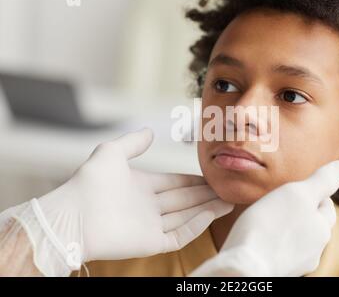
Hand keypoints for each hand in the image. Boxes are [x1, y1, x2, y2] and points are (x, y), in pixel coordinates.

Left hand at [30, 128, 232, 274]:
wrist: (73, 215)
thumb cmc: (90, 182)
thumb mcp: (112, 152)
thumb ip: (133, 142)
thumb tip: (150, 130)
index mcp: (141, 186)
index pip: (174, 183)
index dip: (193, 179)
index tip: (212, 176)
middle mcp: (148, 206)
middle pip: (184, 199)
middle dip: (206, 194)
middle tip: (229, 188)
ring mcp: (150, 226)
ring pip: (186, 217)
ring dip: (208, 209)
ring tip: (230, 201)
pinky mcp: (150, 243)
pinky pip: (179, 236)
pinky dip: (195, 226)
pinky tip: (210, 214)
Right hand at [190, 160, 338, 276]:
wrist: (244, 267)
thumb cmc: (270, 226)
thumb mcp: (298, 193)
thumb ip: (322, 180)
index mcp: (322, 230)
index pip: (326, 206)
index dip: (315, 192)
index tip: (299, 185)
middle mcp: (313, 251)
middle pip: (311, 223)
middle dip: (301, 211)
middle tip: (282, 198)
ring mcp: (295, 264)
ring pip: (295, 238)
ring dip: (287, 226)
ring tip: (269, 216)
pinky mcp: (276, 270)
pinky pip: (279, 250)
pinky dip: (273, 241)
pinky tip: (260, 236)